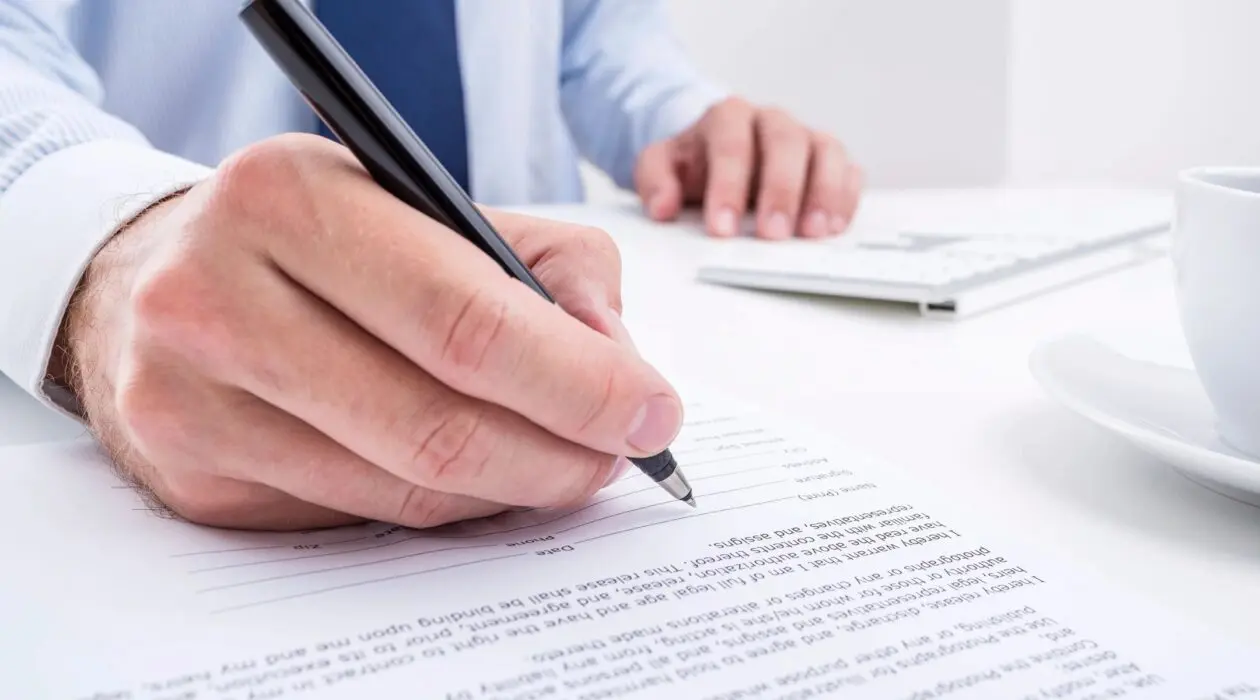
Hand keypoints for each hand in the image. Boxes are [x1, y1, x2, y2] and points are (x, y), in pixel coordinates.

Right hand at [58, 133, 682, 530]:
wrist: (154, 278)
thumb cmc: (319, 240)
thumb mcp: (428, 205)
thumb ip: (549, 265)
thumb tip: (619, 363)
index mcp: (292, 197)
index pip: (465, 319)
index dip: (578, 381)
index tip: (650, 410)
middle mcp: (216, 294)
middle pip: (436, 424)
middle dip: (560, 453)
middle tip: (618, 454)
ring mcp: (188, 395)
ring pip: (402, 489)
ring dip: (510, 489)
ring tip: (561, 462)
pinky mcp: (190, 474)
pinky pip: (355, 518)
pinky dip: (440, 508)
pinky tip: (476, 478)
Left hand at [634, 97, 862, 239]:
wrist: (714, 154)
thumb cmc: (693, 164)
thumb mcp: (660, 166)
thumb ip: (655, 181)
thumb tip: (662, 207)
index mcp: (728, 116)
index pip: (731, 144)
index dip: (728, 186)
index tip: (721, 229)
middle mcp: (772, 121)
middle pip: (785, 143)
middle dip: (780, 190)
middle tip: (772, 234)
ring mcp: (806, 138)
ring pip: (825, 152)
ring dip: (823, 193)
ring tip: (813, 234)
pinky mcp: (830, 160)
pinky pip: (848, 171)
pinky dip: (846, 198)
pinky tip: (835, 228)